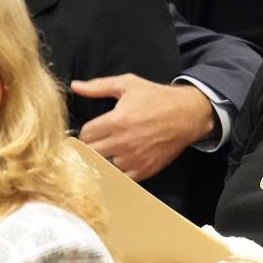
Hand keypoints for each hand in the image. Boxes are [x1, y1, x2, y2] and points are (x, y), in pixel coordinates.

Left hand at [71, 74, 214, 180]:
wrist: (186, 114)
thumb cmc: (157, 98)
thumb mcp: (127, 85)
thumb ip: (98, 86)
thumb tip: (76, 86)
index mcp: (117, 121)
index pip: (85, 136)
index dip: (86, 133)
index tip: (92, 131)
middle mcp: (124, 142)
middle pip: (91, 154)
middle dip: (91, 147)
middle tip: (97, 141)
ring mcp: (135, 158)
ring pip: (106, 166)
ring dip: (106, 159)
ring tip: (112, 149)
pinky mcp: (145, 169)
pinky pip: (122, 178)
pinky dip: (120, 170)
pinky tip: (124, 158)